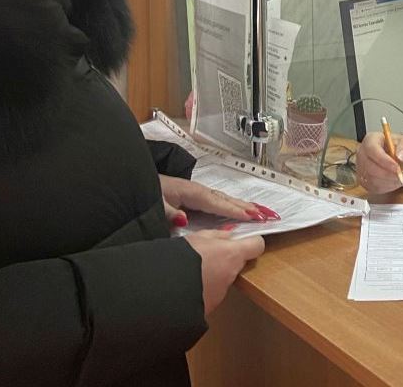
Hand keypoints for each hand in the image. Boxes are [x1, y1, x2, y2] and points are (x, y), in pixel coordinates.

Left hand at [159, 174, 279, 226]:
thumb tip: (184, 220)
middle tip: (266, 214)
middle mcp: (196, 190)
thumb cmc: (147, 192)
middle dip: (245, 206)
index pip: (216, 202)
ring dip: (240, 205)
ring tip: (259, 211)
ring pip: (222, 199)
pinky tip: (236, 209)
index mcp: (190, 192)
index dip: (234, 210)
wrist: (137, 181)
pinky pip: (216, 201)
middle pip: (225, 199)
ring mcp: (195, 192)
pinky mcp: (192, 196)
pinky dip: (229, 204)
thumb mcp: (154, 204)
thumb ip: (168, 212)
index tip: (252, 216)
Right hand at [185, 231, 264, 313]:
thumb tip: (229, 235)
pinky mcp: (213, 303)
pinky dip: (207, 286)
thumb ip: (218, 235)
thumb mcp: (198, 237)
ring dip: (216, 272)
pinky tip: (192, 282)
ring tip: (195, 269)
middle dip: (228, 257)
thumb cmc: (181, 258)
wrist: (166, 289)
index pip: (257, 245)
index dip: (252, 242)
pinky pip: (214, 290)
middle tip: (209, 252)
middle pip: (239, 262)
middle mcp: (232, 273)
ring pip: (225, 277)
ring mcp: (224, 290)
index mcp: (232, 254)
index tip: (245, 239)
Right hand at [356, 131, 402, 192]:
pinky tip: (396, 183)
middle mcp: (362, 153)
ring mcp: (361, 168)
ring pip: (372, 180)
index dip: (384, 161)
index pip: (372, 150)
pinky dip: (387, 188)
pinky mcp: (364, 180)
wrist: (399, 158)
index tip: (397, 168)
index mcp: (371, 140)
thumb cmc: (400, 148)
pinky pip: (373, 188)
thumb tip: (400, 156)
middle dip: (389, 175)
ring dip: (390, 182)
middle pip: (370, 167)